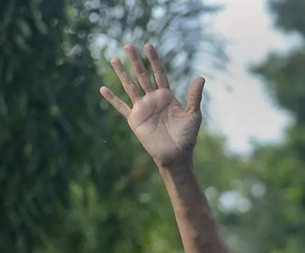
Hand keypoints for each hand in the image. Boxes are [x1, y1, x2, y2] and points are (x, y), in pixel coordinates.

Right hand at [101, 43, 204, 167]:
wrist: (176, 155)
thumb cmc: (187, 136)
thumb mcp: (193, 115)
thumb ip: (194, 96)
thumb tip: (201, 77)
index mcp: (167, 96)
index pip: (159, 73)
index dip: (154, 60)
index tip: (148, 45)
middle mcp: (153, 99)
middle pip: (142, 76)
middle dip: (135, 61)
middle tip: (128, 46)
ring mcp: (143, 108)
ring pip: (130, 86)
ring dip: (122, 73)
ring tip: (114, 59)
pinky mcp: (135, 120)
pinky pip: (121, 107)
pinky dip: (112, 99)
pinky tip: (103, 89)